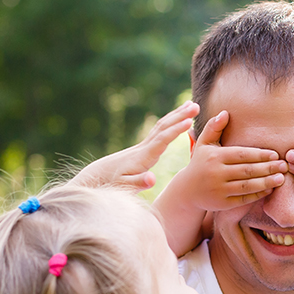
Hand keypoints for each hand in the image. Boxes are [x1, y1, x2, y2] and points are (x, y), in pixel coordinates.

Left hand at [71, 101, 197, 189]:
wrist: (98, 177)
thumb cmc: (113, 185)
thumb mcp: (125, 187)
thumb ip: (139, 183)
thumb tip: (152, 179)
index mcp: (143, 157)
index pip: (161, 140)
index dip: (175, 130)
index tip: (189, 121)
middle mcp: (144, 148)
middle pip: (163, 127)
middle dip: (180, 116)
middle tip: (196, 106)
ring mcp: (144, 146)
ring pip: (162, 126)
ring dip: (177, 114)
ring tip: (191, 105)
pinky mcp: (144, 147)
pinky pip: (160, 130)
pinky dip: (171, 121)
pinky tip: (179, 118)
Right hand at [177, 110, 287, 209]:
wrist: (187, 191)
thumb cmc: (200, 163)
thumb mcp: (204, 144)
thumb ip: (214, 128)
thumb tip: (225, 113)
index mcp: (214, 157)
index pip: (241, 155)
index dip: (260, 154)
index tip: (276, 154)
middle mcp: (216, 173)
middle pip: (247, 170)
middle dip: (267, 168)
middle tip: (284, 165)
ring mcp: (219, 190)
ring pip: (247, 186)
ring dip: (266, 182)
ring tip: (281, 178)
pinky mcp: (222, 204)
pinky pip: (243, 199)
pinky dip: (257, 195)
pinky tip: (269, 190)